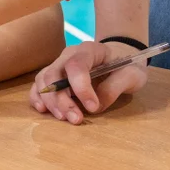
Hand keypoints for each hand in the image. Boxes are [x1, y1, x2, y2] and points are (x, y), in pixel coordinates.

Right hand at [29, 41, 147, 124]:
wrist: (118, 56)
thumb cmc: (126, 65)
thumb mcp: (132, 75)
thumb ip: (115, 87)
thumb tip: (95, 106)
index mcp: (89, 50)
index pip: (76, 66)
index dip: (81, 88)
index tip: (93, 107)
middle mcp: (68, 55)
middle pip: (54, 74)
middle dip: (61, 99)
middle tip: (75, 119)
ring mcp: (58, 64)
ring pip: (43, 80)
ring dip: (50, 101)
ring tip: (63, 118)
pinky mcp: (54, 76)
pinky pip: (39, 85)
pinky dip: (37, 97)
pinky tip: (43, 110)